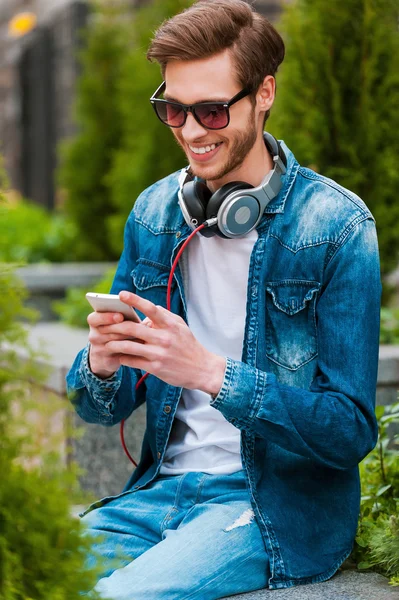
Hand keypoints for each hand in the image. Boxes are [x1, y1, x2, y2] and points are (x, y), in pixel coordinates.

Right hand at [87, 310, 151, 378]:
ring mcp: (98, 349)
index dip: (106, 317)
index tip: (120, 316)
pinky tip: (140, 347)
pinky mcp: (106, 360)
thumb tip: (148, 320)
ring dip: (128, 339)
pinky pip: (118, 354)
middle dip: (122, 328)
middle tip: (136, 326)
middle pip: (106, 331)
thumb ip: (126, 318)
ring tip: (142, 335)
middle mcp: (94, 335)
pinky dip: (129, 350)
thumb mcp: (118, 323)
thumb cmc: (117, 333)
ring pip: (114, 343)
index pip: (94, 318)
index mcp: (95, 321)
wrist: (107, 356)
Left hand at [100, 291, 225, 393]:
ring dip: (114, 343)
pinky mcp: (155, 368)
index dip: (135, 300)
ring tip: (106, 342)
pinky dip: (122, 358)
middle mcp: (164, 338)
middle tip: (104, 324)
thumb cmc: (188, 345)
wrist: (201, 369)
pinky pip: (133, 361)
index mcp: (170, 325)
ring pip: (128, 346)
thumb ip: (164, 316)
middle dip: (115, 325)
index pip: (151, 308)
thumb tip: (147, 308)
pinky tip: (116, 355)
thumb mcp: (180, 326)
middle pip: (133, 328)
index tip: (121, 294)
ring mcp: (159, 354)